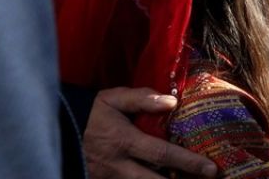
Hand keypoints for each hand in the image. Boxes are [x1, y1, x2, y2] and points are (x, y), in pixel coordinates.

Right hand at [83, 87, 217, 178]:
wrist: (57, 131)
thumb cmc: (91, 113)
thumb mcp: (113, 98)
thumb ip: (142, 98)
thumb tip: (172, 101)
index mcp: (124, 141)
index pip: (162, 154)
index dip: (188, 163)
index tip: (211, 168)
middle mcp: (118, 166)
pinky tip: (168, 178)